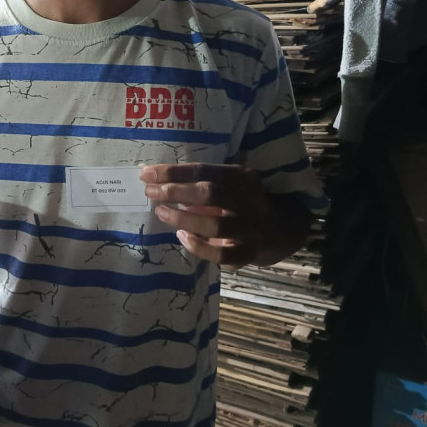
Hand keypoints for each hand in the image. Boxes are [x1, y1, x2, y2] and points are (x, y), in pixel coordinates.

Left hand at [140, 163, 272, 267]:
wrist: (279, 229)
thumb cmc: (241, 202)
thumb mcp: (228, 186)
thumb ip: (199, 184)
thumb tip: (157, 181)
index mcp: (243, 178)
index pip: (204, 170)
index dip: (173, 172)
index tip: (146, 173)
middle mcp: (250, 201)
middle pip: (210, 194)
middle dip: (175, 192)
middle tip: (150, 192)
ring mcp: (251, 229)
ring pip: (215, 226)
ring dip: (183, 219)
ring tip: (162, 213)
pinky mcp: (249, 253)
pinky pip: (221, 255)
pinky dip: (198, 247)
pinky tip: (182, 237)